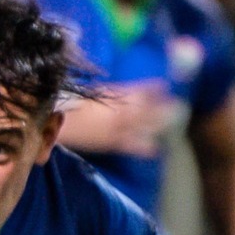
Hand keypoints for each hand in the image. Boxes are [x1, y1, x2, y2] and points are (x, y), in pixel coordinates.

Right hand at [64, 84, 179, 157]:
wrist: (57, 122)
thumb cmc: (70, 101)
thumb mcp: (92, 91)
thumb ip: (112, 91)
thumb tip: (124, 90)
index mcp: (115, 96)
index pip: (140, 91)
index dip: (153, 89)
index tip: (164, 86)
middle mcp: (121, 113)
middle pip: (147, 110)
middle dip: (162, 107)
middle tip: (177, 105)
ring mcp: (118, 130)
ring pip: (144, 127)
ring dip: (158, 124)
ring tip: (171, 121)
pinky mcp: (111, 143)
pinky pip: (132, 146)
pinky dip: (144, 147)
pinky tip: (155, 148)